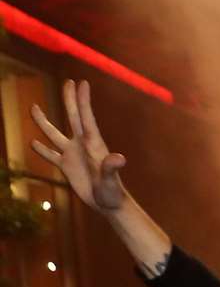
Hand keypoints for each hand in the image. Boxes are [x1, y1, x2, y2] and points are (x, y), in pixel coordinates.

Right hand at [30, 80, 127, 214]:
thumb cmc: (113, 193)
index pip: (86, 118)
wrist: (108, 205)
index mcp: (93, 144)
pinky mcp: (66, 166)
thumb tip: (119, 158)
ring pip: (54, 134)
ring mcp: (72, 154)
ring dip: (43, 122)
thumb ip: (112, 168)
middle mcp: (82, 145)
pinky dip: (42, 150)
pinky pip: (51, 155)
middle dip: (69, 100)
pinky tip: (33, 142)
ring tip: (33, 107)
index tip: (81, 82)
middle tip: (68, 82)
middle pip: (73, 118)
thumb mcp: (112, 181)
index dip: (83, 100)